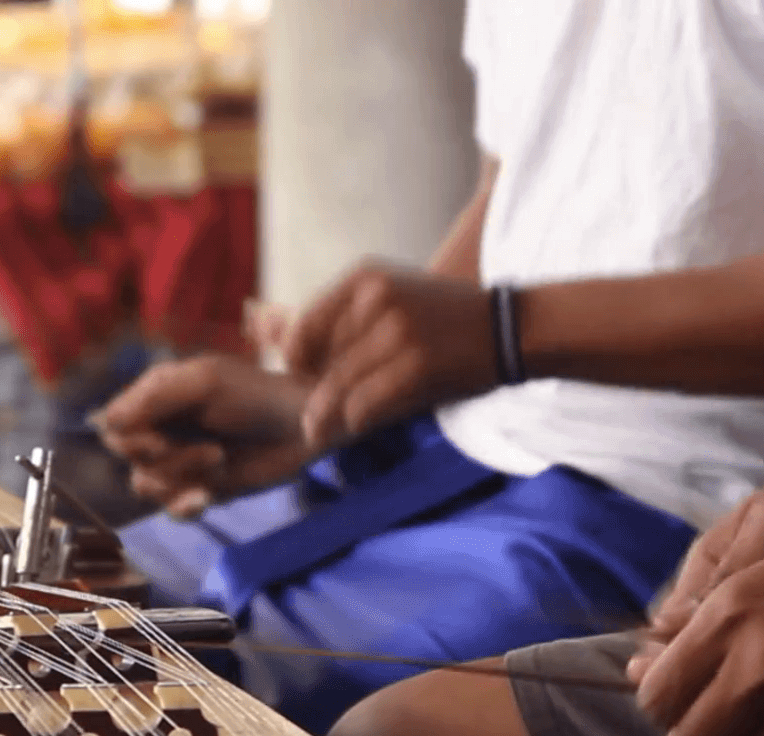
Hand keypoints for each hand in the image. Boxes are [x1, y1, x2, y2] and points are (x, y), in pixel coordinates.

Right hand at [95, 355, 314, 517]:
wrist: (303, 427)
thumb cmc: (257, 392)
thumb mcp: (205, 382)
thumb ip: (154, 397)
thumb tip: (103, 420)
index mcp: (156, 396)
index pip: (113, 424)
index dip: (130, 437)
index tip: (161, 438)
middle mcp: (162, 428)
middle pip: (127, 456)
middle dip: (162, 458)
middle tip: (209, 449)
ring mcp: (181, 460)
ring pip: (145, 485)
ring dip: (180, 477)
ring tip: (219, 461)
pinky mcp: (201, 489)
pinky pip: (172, 509)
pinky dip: (185, 505)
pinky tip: (207, 497)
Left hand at [284, 262, 495, 446]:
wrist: (509, 327)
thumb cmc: (440, 318)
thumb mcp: (388, 297)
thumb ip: (330, 314)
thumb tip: (254, 321)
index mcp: (364, 277)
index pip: (303, 327)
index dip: (295, 362)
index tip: (304, 380)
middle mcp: (376, 297)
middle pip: (319, 360)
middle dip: (311, 392)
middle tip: (309, 415)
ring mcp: (397, 331)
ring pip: (337, 386)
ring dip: (323, 416)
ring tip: (317, 431)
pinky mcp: (416, 365)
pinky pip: (364, 404)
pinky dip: (355, 421)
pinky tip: (357, 426)